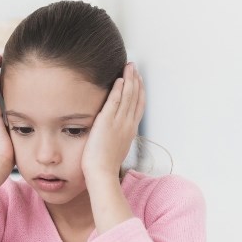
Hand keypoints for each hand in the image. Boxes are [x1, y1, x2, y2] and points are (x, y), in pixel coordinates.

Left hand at [82, 62, 145, 181]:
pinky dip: (119, 89)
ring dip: (129, 80)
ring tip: (130, 67)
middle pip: (136, 98)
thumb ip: (117, 137)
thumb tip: (114, 134)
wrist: (102, 173)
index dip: (139, 92)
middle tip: (135, 68)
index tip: (139, 81)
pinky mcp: (107, 121)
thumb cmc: (105, 165)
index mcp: (130, 131)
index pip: (138, 107)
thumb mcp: (116, 148)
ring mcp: (119, 122)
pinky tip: (119, 79)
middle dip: (136, 81)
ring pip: (128, 96)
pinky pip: (115, 101)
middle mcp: (128, 124)